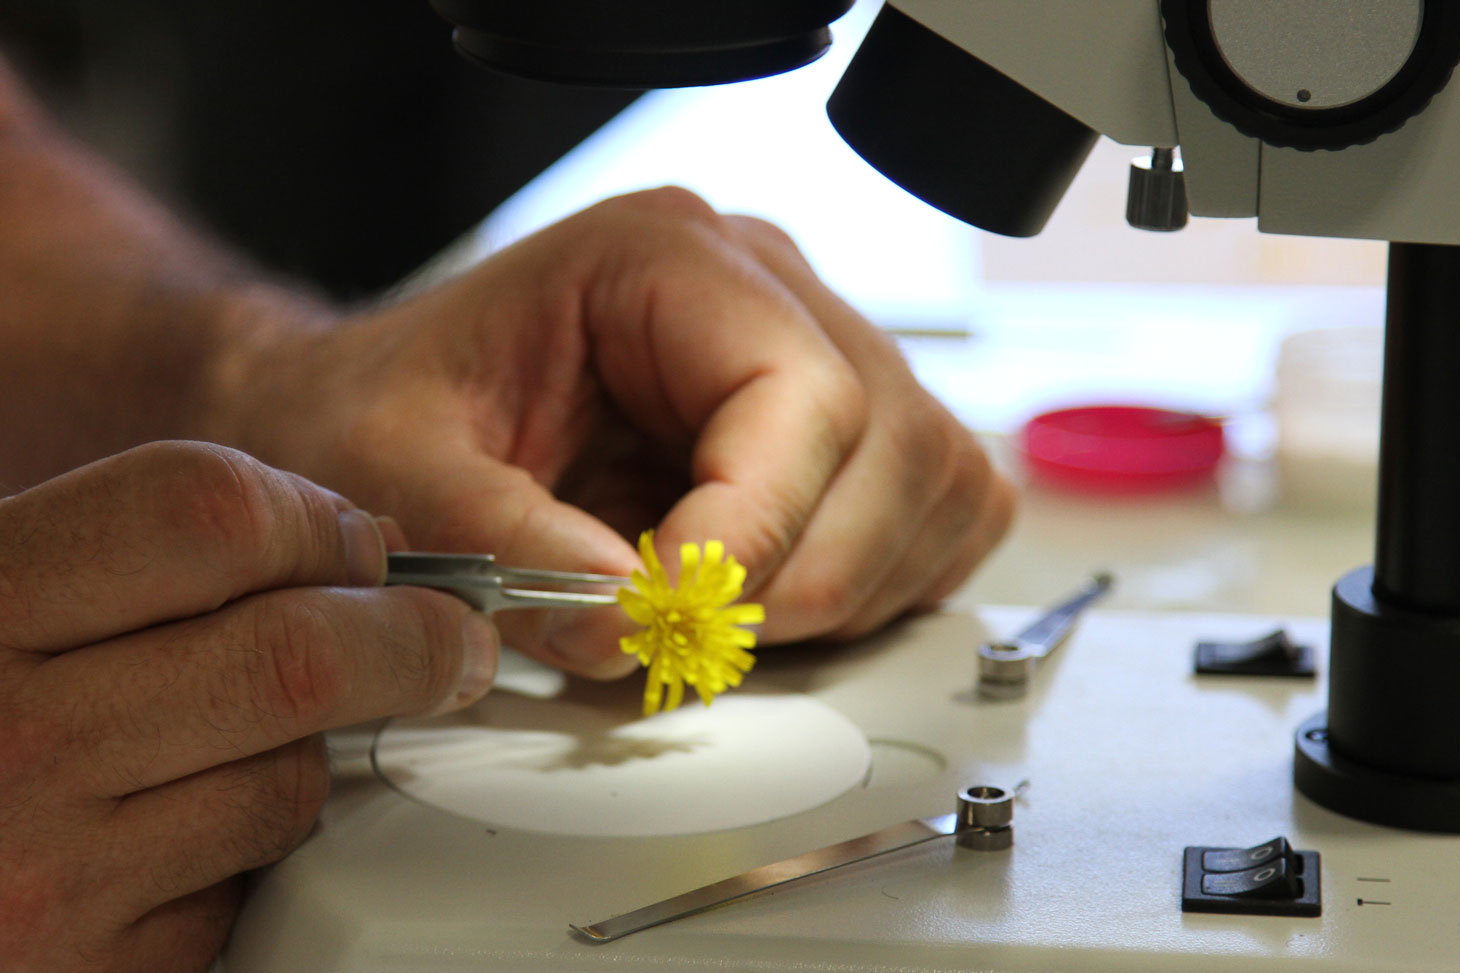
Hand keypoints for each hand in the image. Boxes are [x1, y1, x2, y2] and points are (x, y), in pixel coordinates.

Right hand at [0, 442, 496, 971]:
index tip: (364, 545)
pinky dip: (249, 860)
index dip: (316, 518)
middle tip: (451, 638)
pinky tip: (186, 838)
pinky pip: (244, 898)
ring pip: (288, 785)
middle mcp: (2, 742)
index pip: (206, 510)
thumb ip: (140, 556)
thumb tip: (361, 545)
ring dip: (313, 757)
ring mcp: (41, 879)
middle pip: (294, 654)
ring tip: (253, 744)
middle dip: (412, 638)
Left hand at [217, 187, 1013, 676]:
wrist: (390, 410)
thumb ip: (502, 541)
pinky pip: (936, 510)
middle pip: (891, 442)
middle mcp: (763, 289)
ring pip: (930, 483)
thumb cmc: (397, 409)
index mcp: (664, 254)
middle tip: (684, 634)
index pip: (799, 389)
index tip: (672, 613)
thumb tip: (628, 614)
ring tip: (713, 613)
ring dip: (841, 589)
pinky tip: (772, 597)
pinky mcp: (842, 429)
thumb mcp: (399, 467)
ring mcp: (817, 351)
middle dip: (799, 576)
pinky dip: (880, 582)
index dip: (757, 526)